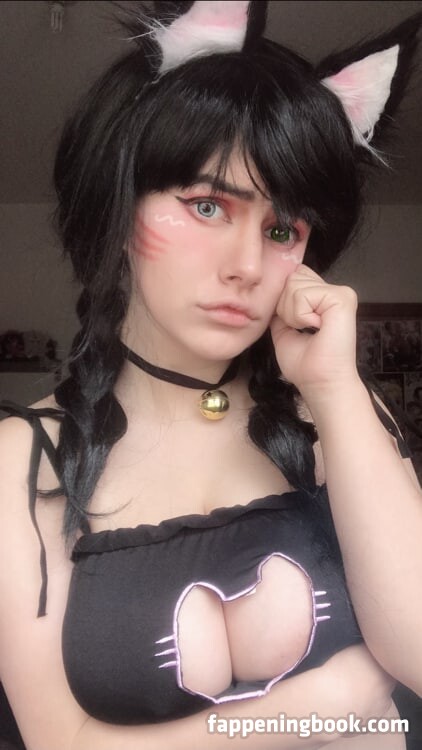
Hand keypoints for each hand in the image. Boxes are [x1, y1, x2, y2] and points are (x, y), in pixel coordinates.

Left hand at [270, 265, 359, 396]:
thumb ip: (280, 308)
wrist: (319, 383)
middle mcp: (334, 291)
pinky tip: (316, 328)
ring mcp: (340, 293)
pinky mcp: (342, 297)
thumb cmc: (306, 365)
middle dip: (286, 306)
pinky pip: (303, 294)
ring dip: (292, 313)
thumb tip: (272, 291)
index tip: (295, 325)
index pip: (294, 276)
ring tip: (310, 330)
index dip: (284, 300)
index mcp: (323, 298)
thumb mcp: (284, 330)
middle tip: (302, 329)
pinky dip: (300, 315)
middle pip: (292, 276)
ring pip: (294, 284)